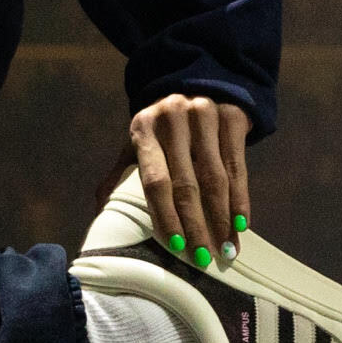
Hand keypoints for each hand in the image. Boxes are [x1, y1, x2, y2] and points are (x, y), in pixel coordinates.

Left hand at [126, 95, 251, 266]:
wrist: (197, 84)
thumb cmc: (163, 131)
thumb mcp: (137, 145)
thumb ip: (118, 177)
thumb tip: (100, 216)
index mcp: (143, 127)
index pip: (155, 180)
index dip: (166, 216)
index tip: (177, 247)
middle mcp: (173, 117)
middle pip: (187, 183)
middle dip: (197, 226)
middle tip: (204, 258)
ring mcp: (205, 113)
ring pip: (216, 178)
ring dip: (222, 219)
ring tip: (226, 249)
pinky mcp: (231, 117)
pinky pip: (238, 167)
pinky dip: (240, 199)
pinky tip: (241, 225)